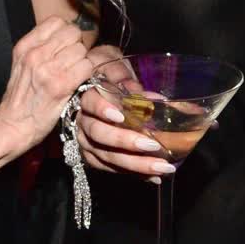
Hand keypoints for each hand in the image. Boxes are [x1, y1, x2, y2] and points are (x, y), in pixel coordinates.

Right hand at [0, 17, 94, 158]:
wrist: (12, 125)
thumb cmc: (21, 99)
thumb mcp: (21, 65)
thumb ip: (39, 48)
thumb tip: (66, 37)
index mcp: (25, 46)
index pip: (57, 21)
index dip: (66, 33)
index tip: (65, 47)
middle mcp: (35, 54)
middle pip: (72, 33)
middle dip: (77, 46)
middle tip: (72, 62)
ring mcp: (48, 69)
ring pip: (81, 50)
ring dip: (83, 62)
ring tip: (74, 75)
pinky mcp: (61, 85)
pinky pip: (86, 67)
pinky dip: (86, 75)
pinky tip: (78, 84)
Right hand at [73, 47, 176, 179]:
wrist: (93, 87)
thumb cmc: (106, 74)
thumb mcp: (113, 66)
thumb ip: (125, 78)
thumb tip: (149, 98)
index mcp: (87, 97)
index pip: (90, 103)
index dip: (103, 109)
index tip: (121, 115)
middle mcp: (82, 122)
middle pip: (99, 135)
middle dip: (126, 141)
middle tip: (153, 145)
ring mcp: (87, 142)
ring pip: (106, 156)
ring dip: (135, 164)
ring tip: (162, 167)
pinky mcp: (93, 157)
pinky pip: (111, 168)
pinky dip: (132, 173)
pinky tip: (153, 177)